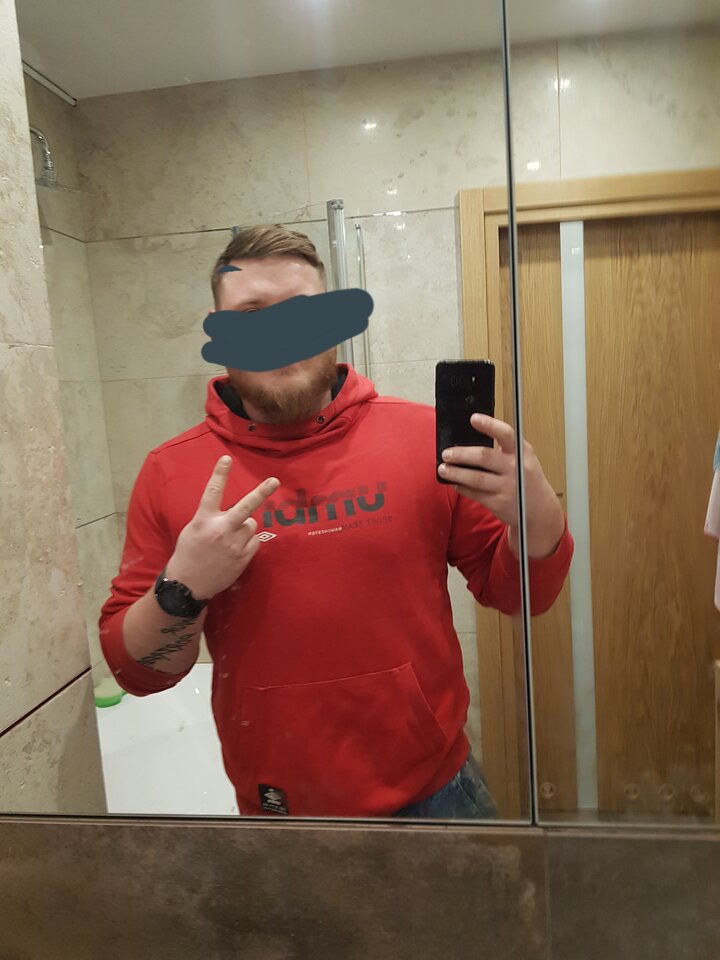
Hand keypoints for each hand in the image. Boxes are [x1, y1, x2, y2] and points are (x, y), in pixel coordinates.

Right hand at [166, 456, 279, 599]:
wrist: (188, 584)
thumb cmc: (188, 553)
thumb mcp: (192, 529)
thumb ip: (210, 517)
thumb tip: (229, 510)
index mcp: (203, 520)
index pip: (212, 492)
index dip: (220, 474)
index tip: (227, 458)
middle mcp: (220, 530)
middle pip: (245, 507)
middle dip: (261, 492)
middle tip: (274, 481)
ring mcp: (233, 544)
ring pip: (251, 524)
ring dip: (245, 527)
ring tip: (230, 539)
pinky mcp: (243, 557)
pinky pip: (254, 540)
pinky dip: (248, 542)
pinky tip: (235, 550)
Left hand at [438, 413, 564, 557]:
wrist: (540, 509)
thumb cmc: (526, 478)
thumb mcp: (523, 459)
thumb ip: (504, 449)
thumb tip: (469, 441)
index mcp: (522, 452)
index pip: (506, 434)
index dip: (489, 425)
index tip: (473, 418)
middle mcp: (515, 468)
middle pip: (484, 457)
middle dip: (461, 454)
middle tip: (446, 453)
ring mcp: (507, 487)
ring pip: (476, 478)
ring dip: (456, 473)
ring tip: (443, 469)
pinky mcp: (499, 503)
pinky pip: (475, 494)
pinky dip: (462, 488)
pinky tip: (455, 483)